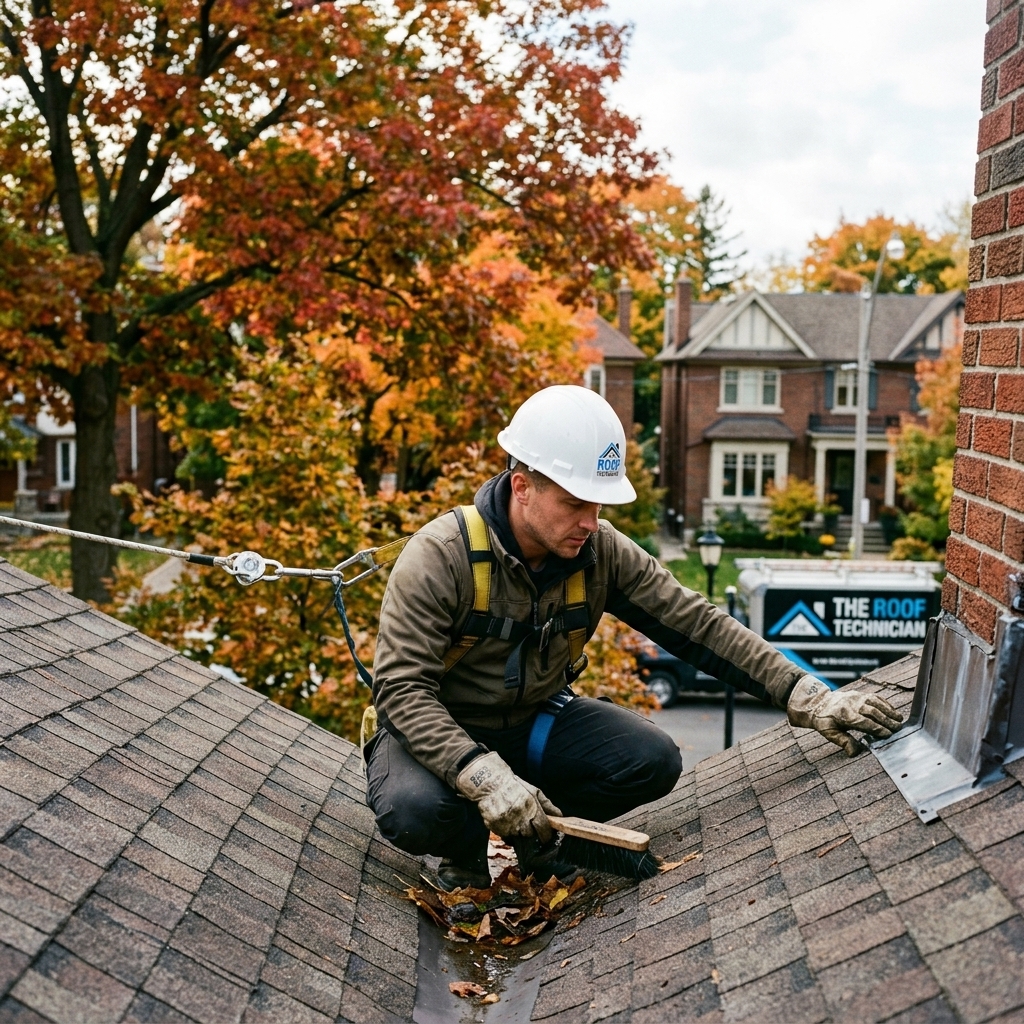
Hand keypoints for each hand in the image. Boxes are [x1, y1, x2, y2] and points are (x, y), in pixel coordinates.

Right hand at [456, 751, 561, 841]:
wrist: (491, 782)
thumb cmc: (514, 786)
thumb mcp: (533, 791)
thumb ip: (547, 804)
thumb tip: (560, 816)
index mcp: (531, 805)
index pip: (543, 827)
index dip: (546, 834)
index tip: (546, 837)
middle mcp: (519, 815)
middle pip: (530, 834)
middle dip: (530, 831)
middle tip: (526, 824)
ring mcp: (506, 821)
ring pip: (517, 835)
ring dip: (518, 830)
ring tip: (514, 819)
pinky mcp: (494, 825)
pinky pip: (504, 835)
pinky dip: (507, 831)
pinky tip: (506, 821)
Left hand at [786, 676, 903, 755]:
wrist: (818, 703)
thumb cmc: (824, 720)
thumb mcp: (829, 733)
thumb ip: (843, 741)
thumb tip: (855, 753)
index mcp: (843, 714)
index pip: (863, 722)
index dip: (877, 728)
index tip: (888, 735)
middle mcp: (851, 704)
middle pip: (872, 712)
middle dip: (886, 720)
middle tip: (898, 729)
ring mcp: (856, 697)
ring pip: (875, 703)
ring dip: (888, 711)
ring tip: (899, 720)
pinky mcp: (859, 694)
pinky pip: (875, 697)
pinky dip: (885, 704)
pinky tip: (893, 711)